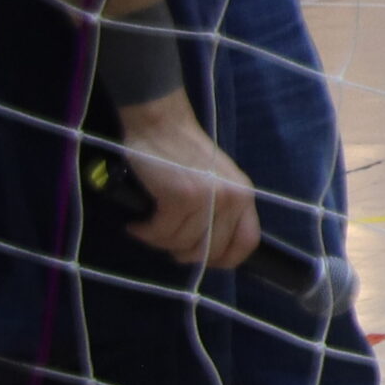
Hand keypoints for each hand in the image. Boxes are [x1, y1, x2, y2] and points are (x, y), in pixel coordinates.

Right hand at [112, 95, 263, 269]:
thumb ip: (221, 211)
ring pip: (182, 244)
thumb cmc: (184, 154)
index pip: (247, 243)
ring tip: (149, 227)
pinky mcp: (179, 197)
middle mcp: (231, 199)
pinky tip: (138, 224)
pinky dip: (145, 233)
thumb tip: (207, 251)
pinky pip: (160, 233)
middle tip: (165, 241)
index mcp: (244, 196)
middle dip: (184, 254)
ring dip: (159, 241)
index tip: (201, 260)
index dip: (224, 260)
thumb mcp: (217, 182)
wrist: (162, 124)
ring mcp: (206, 198)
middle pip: (210, 252)